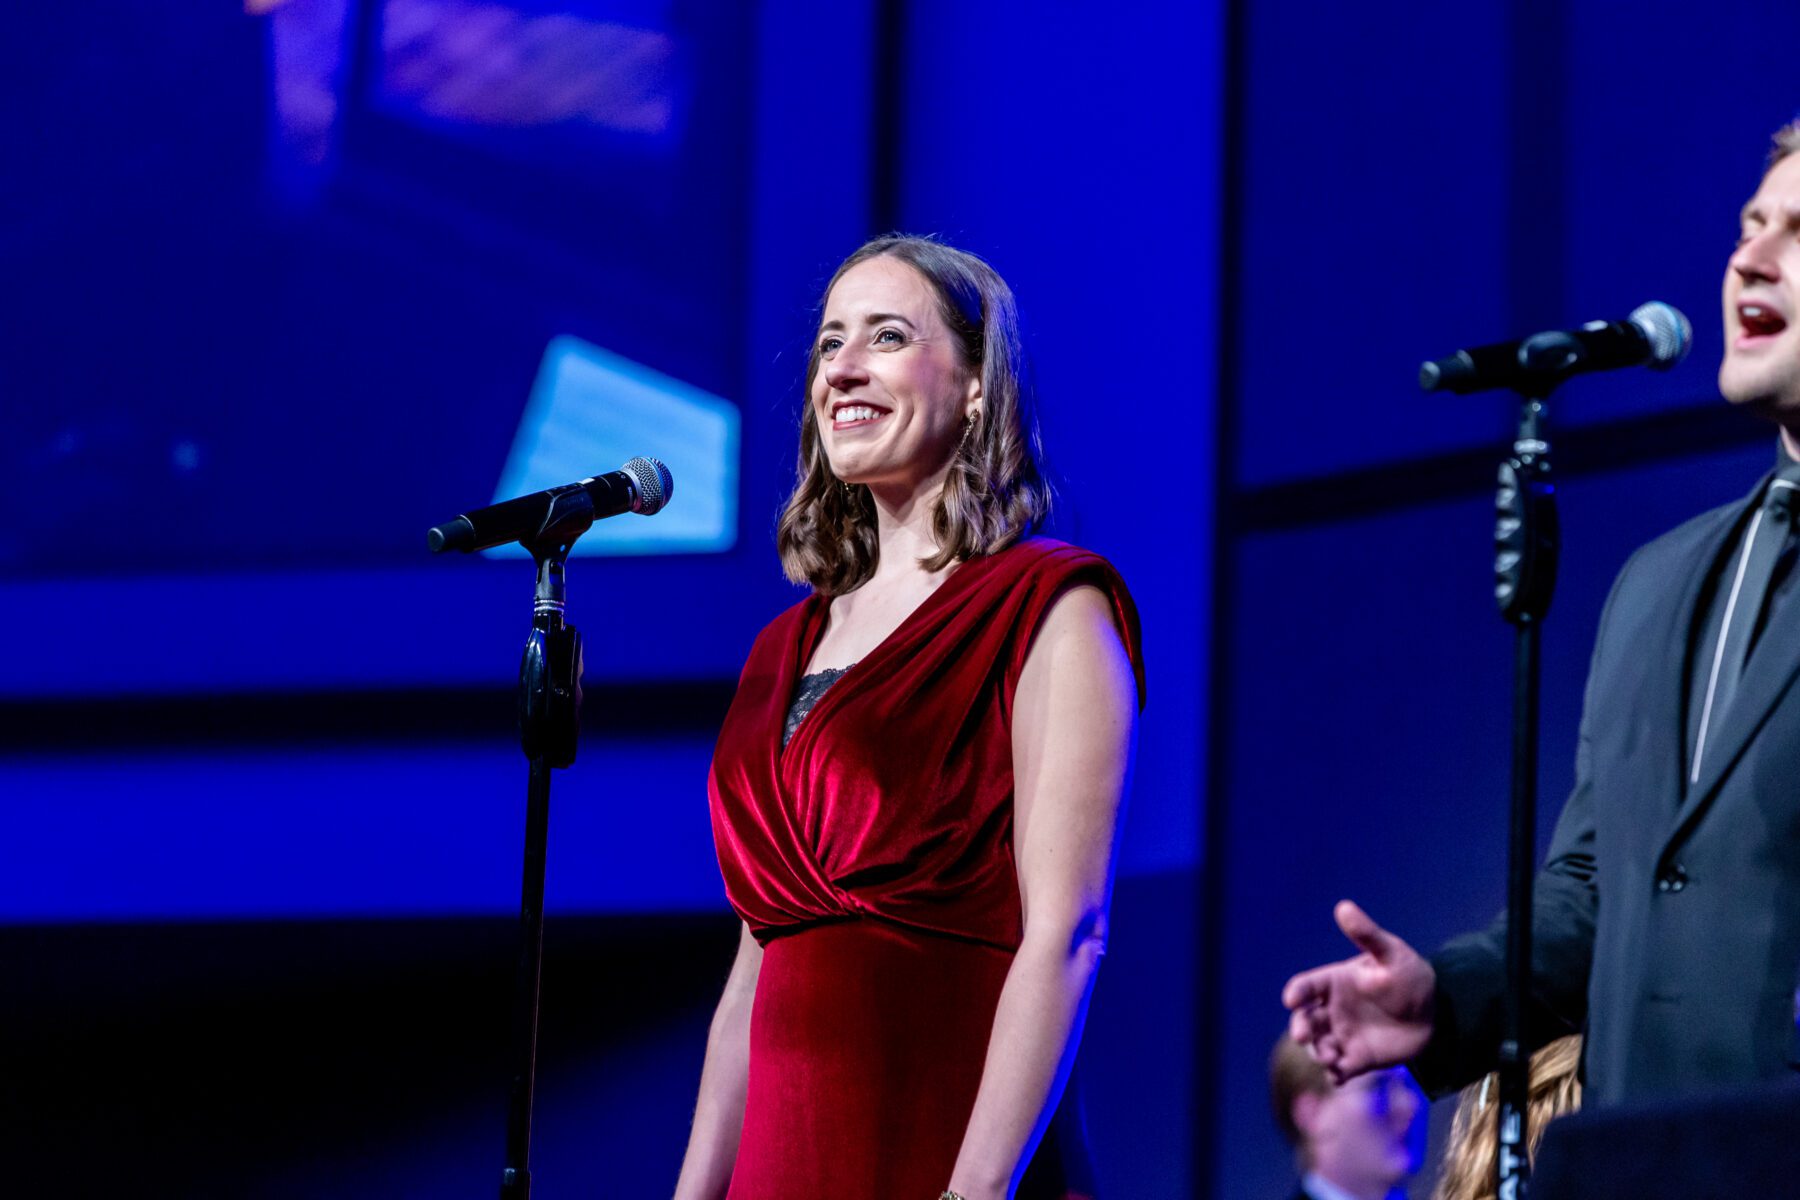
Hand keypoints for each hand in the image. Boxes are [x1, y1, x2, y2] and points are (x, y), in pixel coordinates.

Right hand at [1280, 900, 1435, 1083]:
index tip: (1291, 999)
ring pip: (1318, 1046)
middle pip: (1304, 1019)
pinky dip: (1335, 1073)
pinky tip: (1339, 1075)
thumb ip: (1367, 935)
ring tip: (1330, 1057)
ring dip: (1318, 1052)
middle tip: (1303, 1036)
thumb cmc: (1409, 976)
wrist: (1435, 1013)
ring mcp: (1343, 1035)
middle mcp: (1332, 1010)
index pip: (1306, 987)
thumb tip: (1343, 907)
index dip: (1296, 992)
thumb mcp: (1391, 954)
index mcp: (1334, 983)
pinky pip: (1339, 1069)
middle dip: (1300, 1028)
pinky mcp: (1357, 1058)